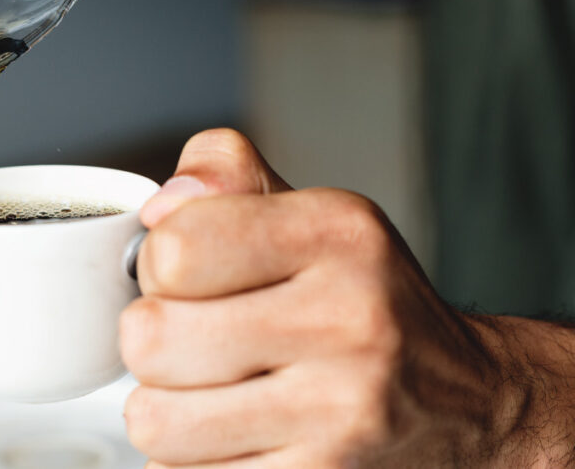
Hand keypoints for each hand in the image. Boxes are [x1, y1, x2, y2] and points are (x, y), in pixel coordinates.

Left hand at [121, 129, 574, 466]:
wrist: (464, 405)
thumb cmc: (361, 300)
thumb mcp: (308, 212)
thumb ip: (225, 173)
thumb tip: (160, 204)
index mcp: (337, 235)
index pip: (174, 249)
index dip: (156, 262)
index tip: (185, 272)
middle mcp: (348, 322)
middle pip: (150, 337)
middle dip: (151, 338)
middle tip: (192, 335)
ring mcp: (340, 414)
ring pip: (154, 419)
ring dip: (164, 406)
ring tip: (211, 388)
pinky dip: (194, 458)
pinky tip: (237, 431)